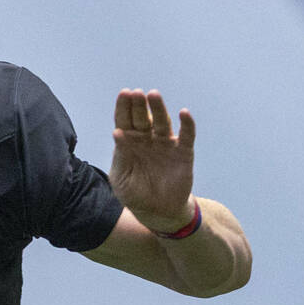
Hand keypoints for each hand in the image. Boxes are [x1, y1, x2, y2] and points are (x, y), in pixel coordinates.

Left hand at [109, 89, 196, 232]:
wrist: (157, 211)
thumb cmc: (135, 194)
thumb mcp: (121, 178)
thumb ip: (120, 156)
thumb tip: (117, 133)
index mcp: (129, 143)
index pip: (125, 121)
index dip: (124, 107)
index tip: (124, 93)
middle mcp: (147, 139)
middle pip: (142, 118)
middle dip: (139, 105)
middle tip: (136, 93)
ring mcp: (165, 144)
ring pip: (162, 122)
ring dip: (158, 108)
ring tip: (153, 95)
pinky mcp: (183, 152)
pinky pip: (186, 136)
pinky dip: (186, 124)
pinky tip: (183, 113)